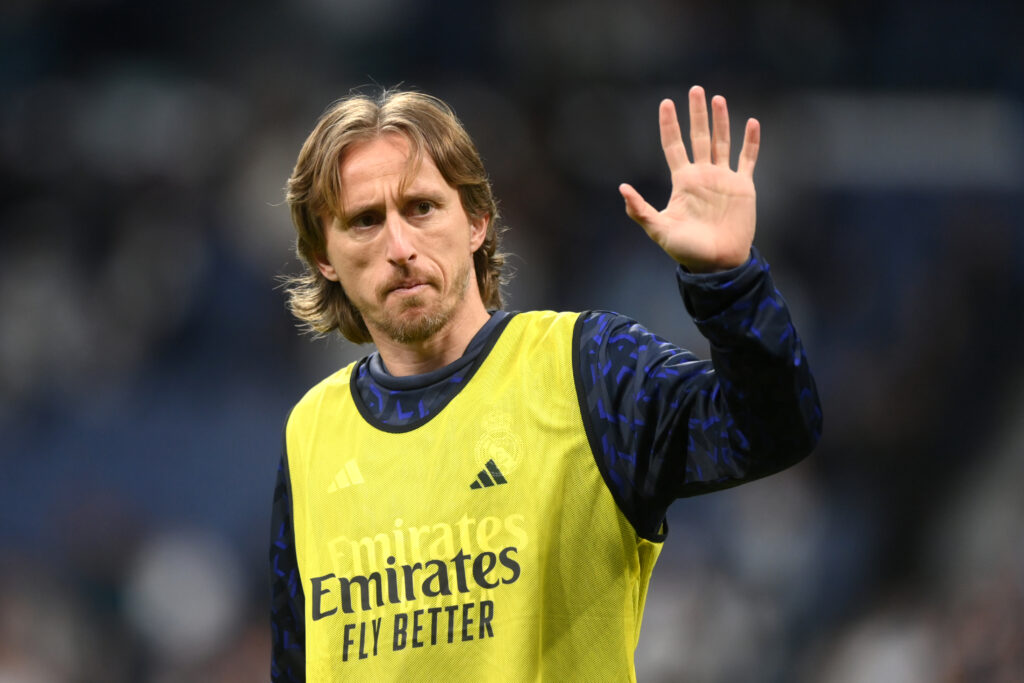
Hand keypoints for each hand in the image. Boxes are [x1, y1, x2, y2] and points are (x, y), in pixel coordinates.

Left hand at [619, 85, 759, 272]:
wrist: (718, 262)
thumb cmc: (687, 250)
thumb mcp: (659, 229)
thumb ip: (640, 210)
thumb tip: (622, 189)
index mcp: (683, 181)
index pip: (674, 145)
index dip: (669, 125)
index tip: (666, 103)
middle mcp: (702, 175)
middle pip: (698, 137)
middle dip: (697, 114)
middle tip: (695, 89)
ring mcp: (723, 179)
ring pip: (721, 142)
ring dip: (721, 121)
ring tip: (718, 98)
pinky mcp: (743, 187)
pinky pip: (748, 159)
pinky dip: (751, 142)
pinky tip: (752, 123)